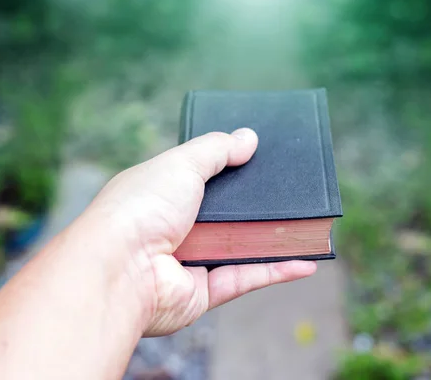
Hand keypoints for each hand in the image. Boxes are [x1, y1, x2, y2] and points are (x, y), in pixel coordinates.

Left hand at [78, 128, 316, 336]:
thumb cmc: (143, 207)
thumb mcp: (182, 163)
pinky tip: (307, 262)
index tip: (262, 161)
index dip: (230, 170)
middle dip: (257, 206)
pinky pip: (246, 277)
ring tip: (308, 226)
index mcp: (163, 194)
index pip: (201, 179)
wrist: (123, 268)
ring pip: (240, 248)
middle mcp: (175, 228)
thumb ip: (217, 150)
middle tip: (293, 193)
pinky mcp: (203, 292)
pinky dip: (277, 270)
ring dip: (273, 239)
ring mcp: (189, 261)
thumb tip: (249, 138)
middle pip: (226, 216)